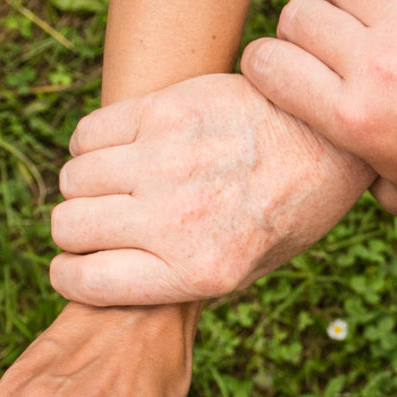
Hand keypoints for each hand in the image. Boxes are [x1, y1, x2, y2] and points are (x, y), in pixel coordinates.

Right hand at [49, 73, 374, 305]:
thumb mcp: (247, 271)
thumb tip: (107, 284)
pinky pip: (88, 133)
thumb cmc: (287, 213)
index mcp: (198, 271)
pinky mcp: (165, 111)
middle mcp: (177, 219)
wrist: (328, 141)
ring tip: (119, 186)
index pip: (85, 282)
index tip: (77, 267)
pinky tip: (122, 151)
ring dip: (86, 187)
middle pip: (68, 227)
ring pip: (73, 179)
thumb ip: (178, 281)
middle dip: (76, 232)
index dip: (70, 276)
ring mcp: (167, 161)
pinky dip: (92, 146)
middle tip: (104, 224)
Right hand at [242, 0, 396, 217]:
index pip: (266, 62)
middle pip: (300, 14)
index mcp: (353, 117)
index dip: (267, 64)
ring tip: (365, 30)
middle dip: (305, 31)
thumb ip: (355, 172)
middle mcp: (376, 67)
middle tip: (329, 51)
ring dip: (345, 6)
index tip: (281, 70)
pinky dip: (384, 2)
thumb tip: (329, 168)